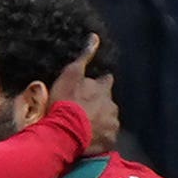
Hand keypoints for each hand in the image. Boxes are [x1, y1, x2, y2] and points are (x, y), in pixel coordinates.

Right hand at [50, 32, 118, 153]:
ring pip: (108, 120)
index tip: (92, 87)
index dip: (99, 84)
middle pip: (108, 102)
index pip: (106, 81)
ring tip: (85, 127)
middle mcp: (112, 104)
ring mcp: (112, 123)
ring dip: (100, 121)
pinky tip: (89, 140)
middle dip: (100, 105)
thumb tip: (94, 36)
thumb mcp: (70, 75)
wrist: (64, 133)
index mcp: (103, 89)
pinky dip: (99, 138)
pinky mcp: (109, 140)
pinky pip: (106, 138)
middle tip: (85, 111)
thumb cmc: (66, 102)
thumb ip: (84, 57)